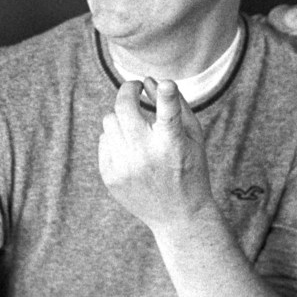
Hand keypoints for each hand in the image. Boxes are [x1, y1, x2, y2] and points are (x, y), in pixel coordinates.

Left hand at [98, 78, 214, 230]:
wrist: (179, 216)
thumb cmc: (190, 168)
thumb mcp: (193, 137)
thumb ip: (175, 105)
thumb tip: (149, 81)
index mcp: (172, 145)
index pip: (169, 114)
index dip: (167, 95)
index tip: (165, 84)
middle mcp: (146, 156)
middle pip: (123, 108)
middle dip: (128, 91)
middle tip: (134, 88)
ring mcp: (125, 167)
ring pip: (109, 120)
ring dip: (122, 117)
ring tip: (136, 126)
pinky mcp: (110, 176)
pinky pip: (104, 140)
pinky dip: (116, 139)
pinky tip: (131, 150)